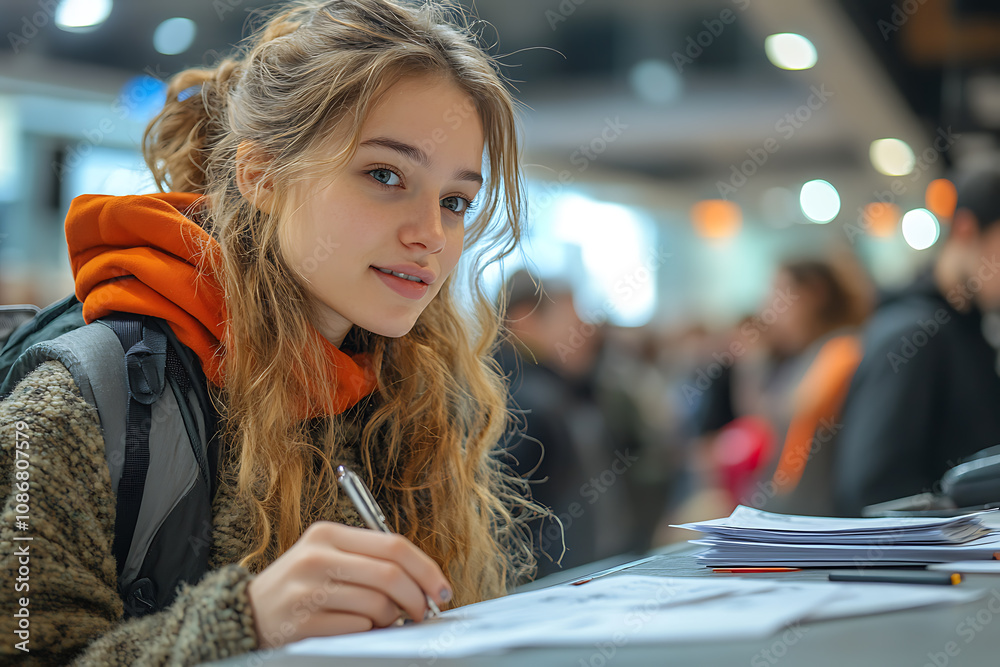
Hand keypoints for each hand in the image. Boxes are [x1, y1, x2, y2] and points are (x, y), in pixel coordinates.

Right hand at [246, 521, 452, 648]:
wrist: (245, 615)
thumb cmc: (299, 587)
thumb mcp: (327, 558)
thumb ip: (371, 560)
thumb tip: (425, 581)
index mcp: (327, 534)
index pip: (393, 545)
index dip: (426, 569)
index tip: (442, 589)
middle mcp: (316, 557)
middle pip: (390, 576)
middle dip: (417, 598)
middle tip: (424, 612)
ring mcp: (307, 590)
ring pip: (377, 606)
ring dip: (390, 620)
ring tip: (381, 621)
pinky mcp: (302, 623)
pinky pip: (357, 629)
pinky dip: (367, 634)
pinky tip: (357, 631)